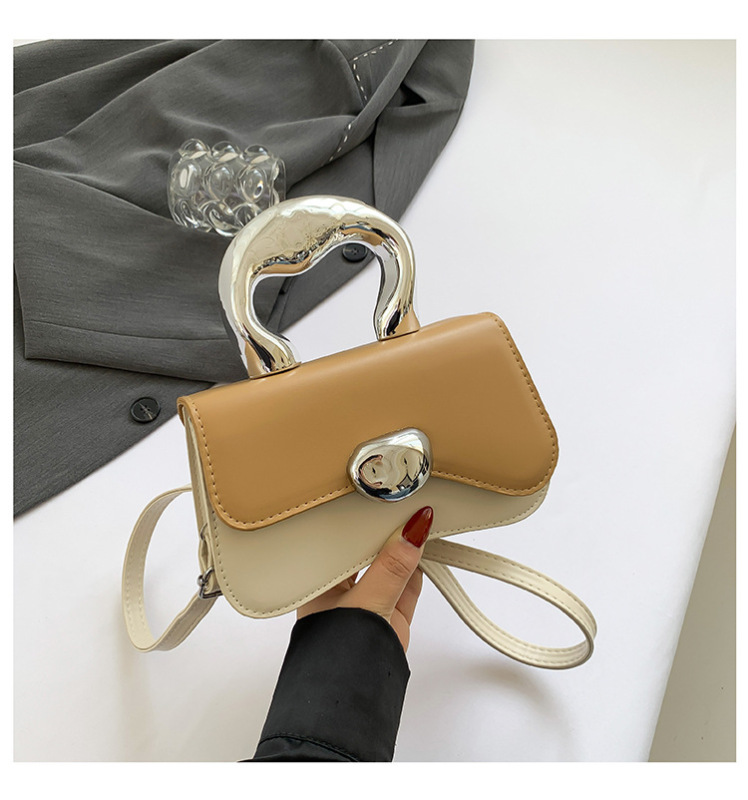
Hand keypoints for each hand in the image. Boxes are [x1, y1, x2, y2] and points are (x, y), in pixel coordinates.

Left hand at [296, 506, 433, 651]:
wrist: (352, 703)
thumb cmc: (336, 657)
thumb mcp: (367, 603)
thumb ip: (392, 568)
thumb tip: (413, 531)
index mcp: (321, 583)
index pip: (344, 542)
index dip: (365, 522)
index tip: (386, 501)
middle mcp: (343, 591)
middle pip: (369, 552)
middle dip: (388, 532)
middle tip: (407, 506)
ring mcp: (369, 604)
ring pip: (391, 567)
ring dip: (406, 548)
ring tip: (420, 519)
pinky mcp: (392, 616)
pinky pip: (408, 585)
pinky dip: (419, 568)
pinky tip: (427, 546)